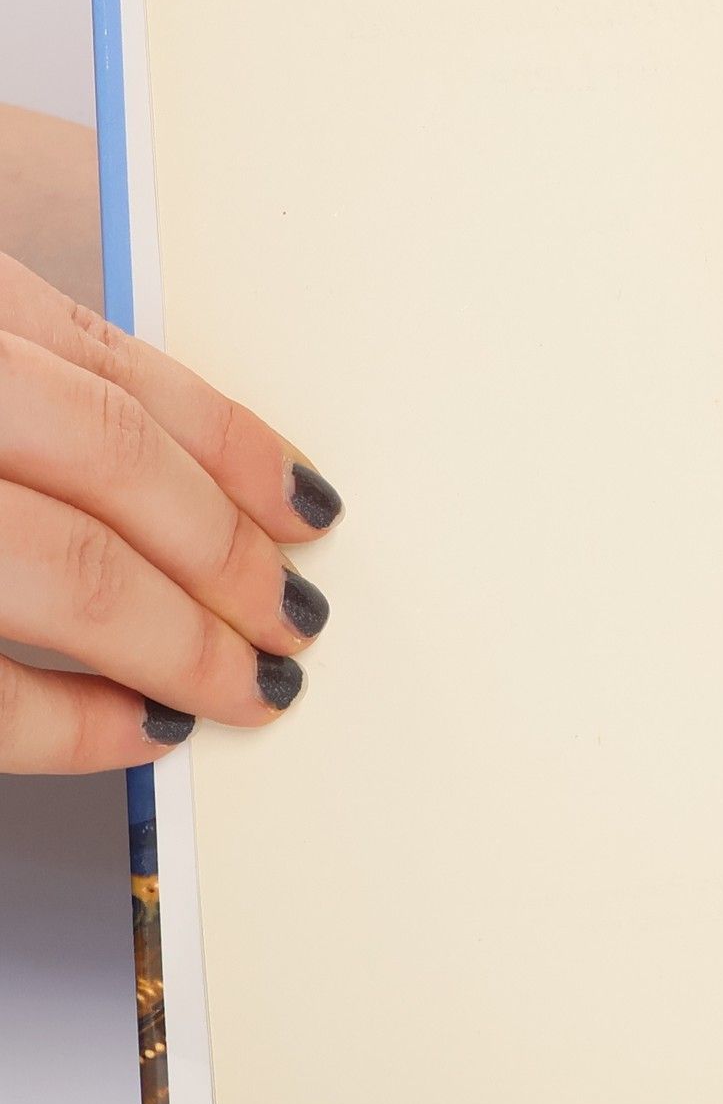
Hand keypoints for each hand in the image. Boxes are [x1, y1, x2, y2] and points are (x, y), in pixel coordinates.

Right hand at [0, 250, 341, 773]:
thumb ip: (29, 387)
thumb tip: (179, 478)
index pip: (114, 373)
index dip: (235, 447)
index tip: (313, 506)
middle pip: (113, 459)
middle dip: (227, 552)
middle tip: (300, 617)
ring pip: (73, 567)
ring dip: (183, 639)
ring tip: (252, 685)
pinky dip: (73, 725)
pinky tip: (144, 731)